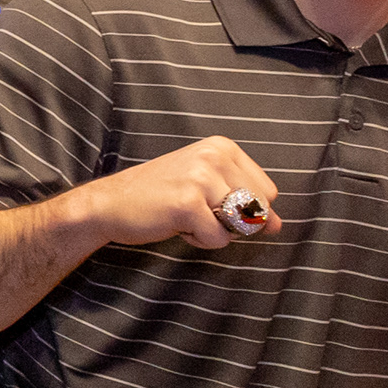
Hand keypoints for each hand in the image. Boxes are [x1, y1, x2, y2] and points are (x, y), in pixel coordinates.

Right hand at [72, 133, 284, 250]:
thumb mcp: (207, 190)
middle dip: (232, 222)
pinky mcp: (187, 202)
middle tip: (196, 211)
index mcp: (222, 147)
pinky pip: (219, 239)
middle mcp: (213, 155)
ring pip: (241, 226)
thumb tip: (278, 225)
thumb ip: (245, 205)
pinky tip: (175, 224)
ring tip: (186, 217)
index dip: (244, 209)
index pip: (267, 192)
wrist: (109, 204)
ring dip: (215, 232)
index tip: (208, 202)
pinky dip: (199, 241)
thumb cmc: (158, 196)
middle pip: (259, 209)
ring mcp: (200, 177)